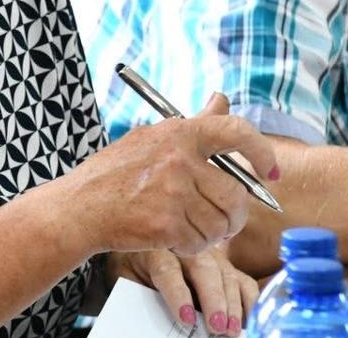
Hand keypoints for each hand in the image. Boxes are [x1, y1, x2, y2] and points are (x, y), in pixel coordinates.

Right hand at [51, 93, 278, 256]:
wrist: (78, 208)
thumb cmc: (113, 174)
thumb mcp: (151, 139)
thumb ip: (193, 125)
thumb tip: (222, 100)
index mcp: (179, 134)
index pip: (236, 132)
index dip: (262, 153)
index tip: (269, 172)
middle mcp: (179, 160)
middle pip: (236, 194)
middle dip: (233, 215)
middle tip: (221, 221)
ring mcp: (172, 193)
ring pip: (220, 224)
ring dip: (210, 235)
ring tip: (187, 228)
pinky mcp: (166, 225)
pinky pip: (200, 243)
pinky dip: (191, 247)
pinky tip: (171, 238)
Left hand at [113, 246, 258, 335]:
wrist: (144, 245)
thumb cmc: (137, 270)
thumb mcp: (130, 281)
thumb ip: (144, 297)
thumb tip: (155, 323)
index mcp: (156, 252)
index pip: (168, 272)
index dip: (178, 296)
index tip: (186, 319)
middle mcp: (187, 250)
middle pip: (204, 271)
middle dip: (214, 301)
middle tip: (217, 328)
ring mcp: (210, 255)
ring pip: (227, 276)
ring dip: (233, 305)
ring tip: (232, 330)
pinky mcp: (227, 265)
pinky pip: (243, 281)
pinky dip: (249, 301)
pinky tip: (248, 321)